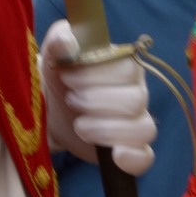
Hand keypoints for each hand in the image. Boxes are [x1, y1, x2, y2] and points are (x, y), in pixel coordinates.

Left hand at [39, 20, 155, 174]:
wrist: (49, 111)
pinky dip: (132, 158)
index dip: (95, 75)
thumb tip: (68, 39)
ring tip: (79, 125)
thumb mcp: (54, 55)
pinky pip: (146, 157)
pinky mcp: (130, 151)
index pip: (128, 69)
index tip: (67, 76)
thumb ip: (58, 39)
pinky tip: (113, 155)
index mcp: (126, 66)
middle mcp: (138, 93)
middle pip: (136, 99)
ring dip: (105, 128)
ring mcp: (136, 123)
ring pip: (143, 128)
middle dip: (96, 101)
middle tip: (71, 100)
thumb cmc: (59, 78)